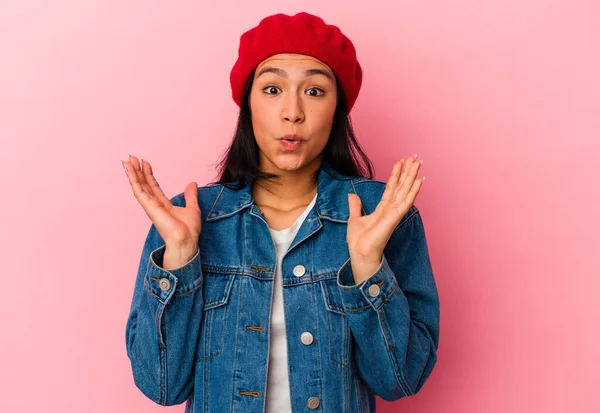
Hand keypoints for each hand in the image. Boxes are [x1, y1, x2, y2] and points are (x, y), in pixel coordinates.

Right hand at [122, 154, 200, 249]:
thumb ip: (190, 196)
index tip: (145, 162)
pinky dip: (133, 180)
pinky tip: (129, 171)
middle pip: (143, 185)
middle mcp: (154, 205)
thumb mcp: (192, 208)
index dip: (148, 175)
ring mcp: (150, 206)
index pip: (153, 187)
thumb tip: (192, 184)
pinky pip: (139, 191)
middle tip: (132, 158)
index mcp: (163, 205)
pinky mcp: (149, 207)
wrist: (186, 240)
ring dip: (132, 173)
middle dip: (137, 171)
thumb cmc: (189, 230)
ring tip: (127, 161)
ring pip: (138, 186)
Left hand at [346, 154, 424, 281]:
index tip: (400, 162)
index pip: (391, 188)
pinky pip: (406, 202)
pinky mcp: (395, 217)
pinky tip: (419, 181)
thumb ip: (355, 206)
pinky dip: (413, 191)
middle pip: (401, 186)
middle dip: (408, 171)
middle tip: (415, 157)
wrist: (360, 253)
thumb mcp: (354, 219)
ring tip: (418, 163)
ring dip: (412, 176)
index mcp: (382, 209)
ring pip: (405, 190)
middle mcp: (391, 209)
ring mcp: (394, 213)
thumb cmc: (359, 241)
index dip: (396, 175)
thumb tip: (352, 195)